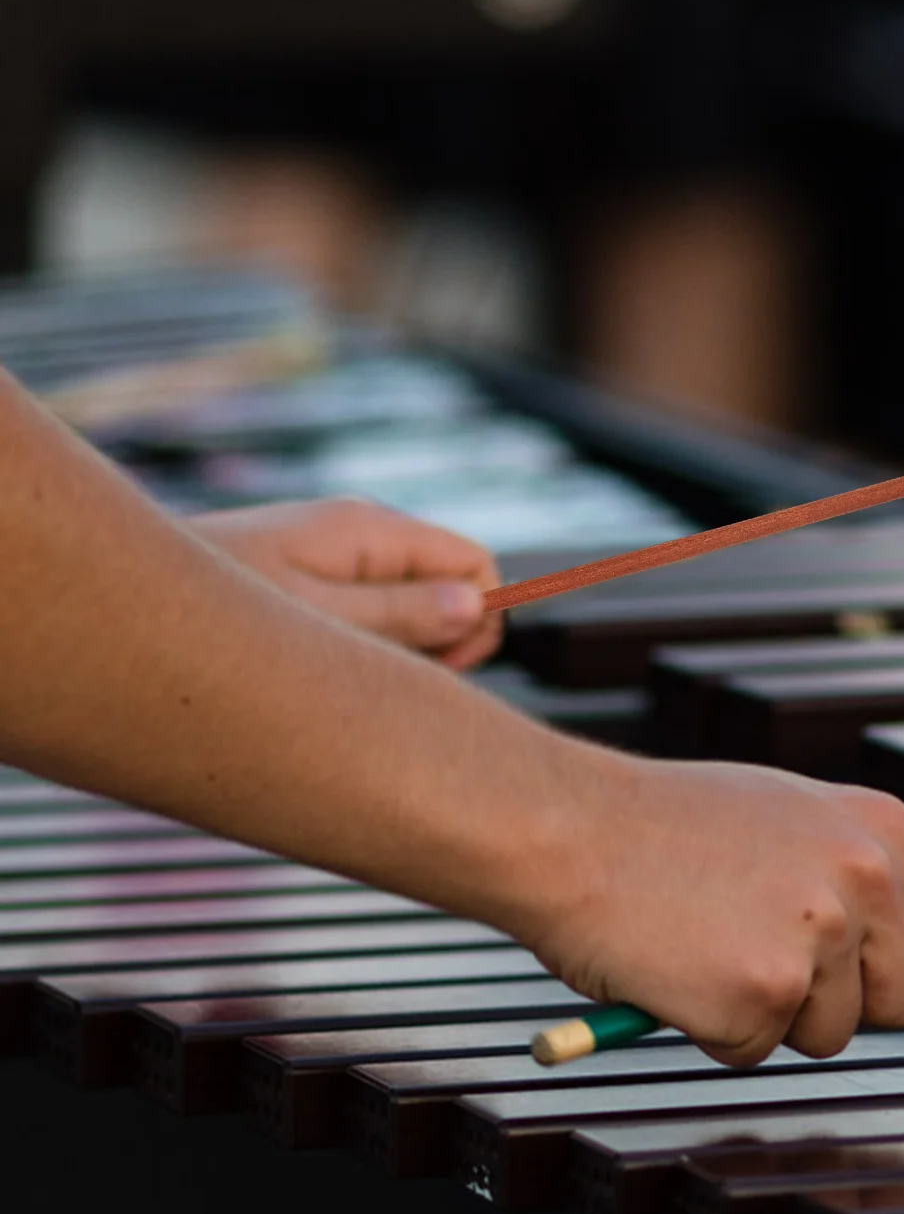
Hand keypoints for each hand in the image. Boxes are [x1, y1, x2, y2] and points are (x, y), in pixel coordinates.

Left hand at [186, 498, 501, 668]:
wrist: (114, 607)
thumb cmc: (214, 618)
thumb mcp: (318, 626)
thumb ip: (402, 615)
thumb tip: (478, 606)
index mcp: (370, 530)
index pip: (474, 563)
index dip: (479, 621)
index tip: (442, 672)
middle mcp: (358, 534)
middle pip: (448, 584)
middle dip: (442, 639)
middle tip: (386, 683)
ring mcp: (331, 554)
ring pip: (411, 602)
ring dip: (399, 648)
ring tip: (344, 678)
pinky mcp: (305, 577)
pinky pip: (369, 609)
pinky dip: (365, 646)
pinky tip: (324, 671)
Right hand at [522, 752, 903, 1066]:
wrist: (568, 828)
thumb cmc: (661, 824)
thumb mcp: (787, 815)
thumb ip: (851, 867)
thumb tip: (899, 937)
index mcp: (880, 827)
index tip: (890, 975)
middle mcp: (865, 878)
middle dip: (842, 1005)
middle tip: (764, 960)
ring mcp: (818, 938)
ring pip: (829, 1036)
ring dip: (772, 1016)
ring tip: (708, 945)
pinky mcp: (762, 993)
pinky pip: (754, 1051)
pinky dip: (712, 1030)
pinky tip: (677, 968)